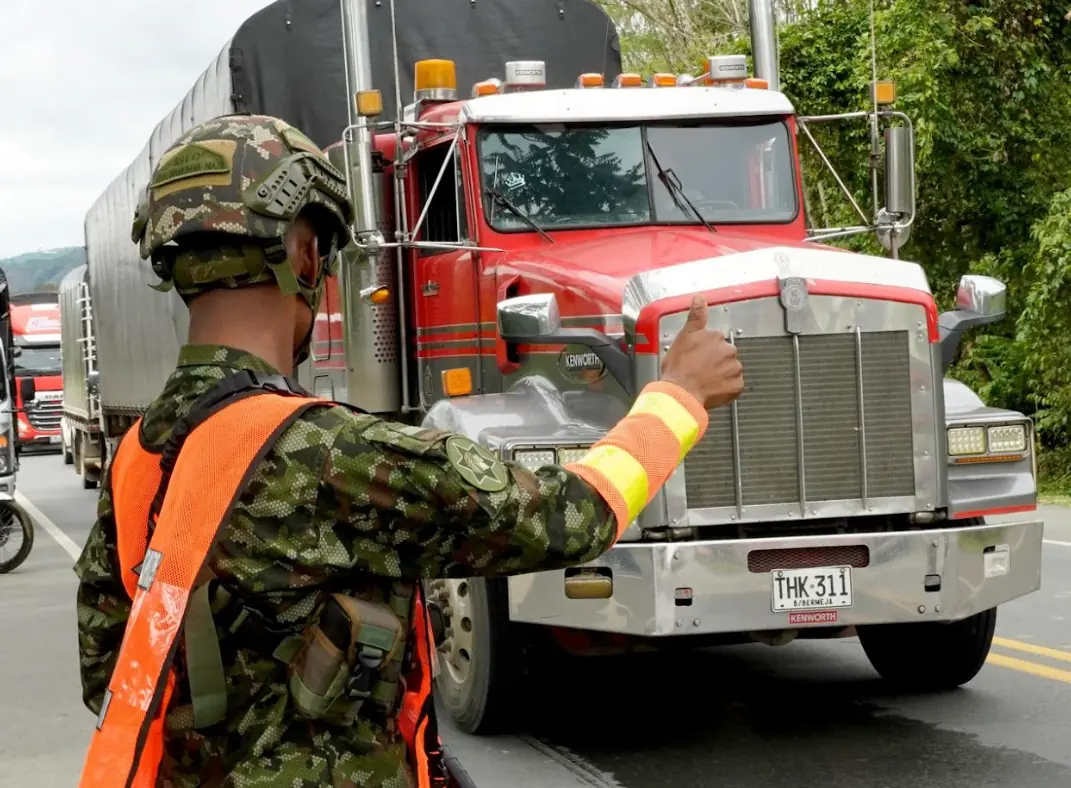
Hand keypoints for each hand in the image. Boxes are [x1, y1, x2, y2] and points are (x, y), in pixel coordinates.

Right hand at [660, 295, 743, 409]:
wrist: (681, 392)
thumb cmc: (679, 368)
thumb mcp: (684, 336)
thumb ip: (696, 316)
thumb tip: (699, 298)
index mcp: (715, 337)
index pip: (715, 340)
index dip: (704, 350)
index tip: (696, 357)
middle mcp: (728, 351)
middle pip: (725, 354)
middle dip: (715, 361)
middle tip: (699, 370)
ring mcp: (734, 369)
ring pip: (730, 370)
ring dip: (721, 374)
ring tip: (704, 380)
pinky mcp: (736, 386)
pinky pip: (734, 386)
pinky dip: (725, 388)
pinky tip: (712, 389)